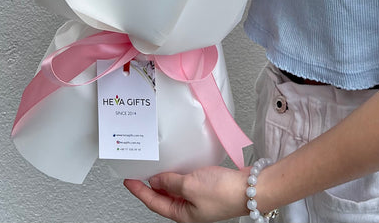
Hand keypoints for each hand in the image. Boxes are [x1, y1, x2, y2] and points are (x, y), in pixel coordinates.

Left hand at [123, 165, 249, 222]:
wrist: (250, 188)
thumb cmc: (224, 192)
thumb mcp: (189, 185)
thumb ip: (170, 182)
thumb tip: (156, 180)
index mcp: (183, 215)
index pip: (154, 202)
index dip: (139, 191)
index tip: (128, 181)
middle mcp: (190, 209)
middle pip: (163, 198)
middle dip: (149, 186)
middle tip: (138, 173)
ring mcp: (199, 199)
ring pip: (175, 189)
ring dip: (164, 179)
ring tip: (154, 168)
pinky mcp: (208, 188)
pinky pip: (187, 182)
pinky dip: (179, 174)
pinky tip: (178, 165)